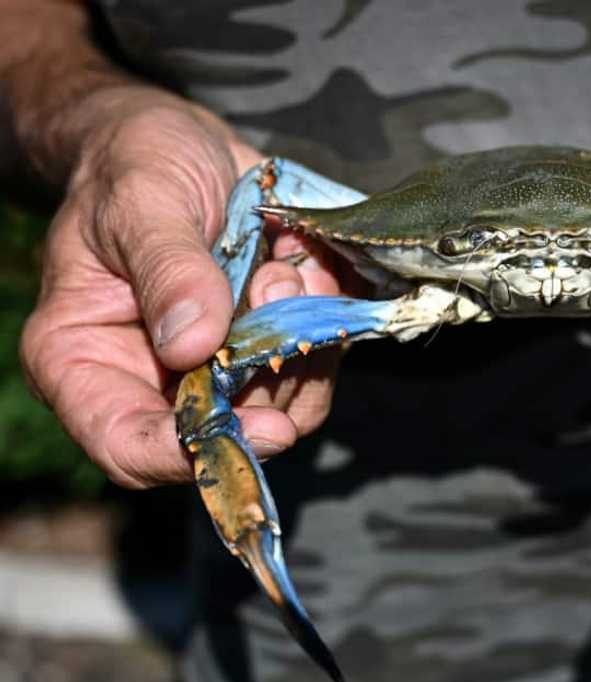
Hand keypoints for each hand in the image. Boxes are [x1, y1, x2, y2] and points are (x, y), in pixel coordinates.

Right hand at [19, 90, 342, 487]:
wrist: (180, 140)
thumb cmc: (134, 163)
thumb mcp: (141, 200)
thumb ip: (167, 269)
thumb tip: (192, 345)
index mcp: (85, 358)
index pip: (127, 445)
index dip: (192, 454)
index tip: (264, 427)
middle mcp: (152, 379)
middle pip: (224, 434)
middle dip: (270, 375)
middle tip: (278, 287)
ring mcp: (217, 367)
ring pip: (284, 403)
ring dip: (303, 339)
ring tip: (283, 264)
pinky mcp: (268, 346)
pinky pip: (316, 363)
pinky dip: (326, 319)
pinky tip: (304, 263)